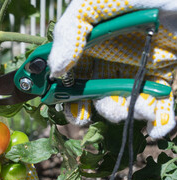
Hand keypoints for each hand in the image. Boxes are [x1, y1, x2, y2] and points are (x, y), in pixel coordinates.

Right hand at [48, 0, 176, 138]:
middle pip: (99, 91)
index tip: (73, 110)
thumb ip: (71, 30)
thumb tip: (55, 68)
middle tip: (114, 112)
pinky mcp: (166, 71)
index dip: (71, 94)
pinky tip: (158, 126)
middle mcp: (112, 55)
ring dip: (132, 112)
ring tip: (144, 110)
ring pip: (127, 98)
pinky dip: (160, 120)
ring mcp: (140, 65)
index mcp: (91, 41)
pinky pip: (160, 101)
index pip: (74, 73)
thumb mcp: (96, 2)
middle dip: (105, 107)